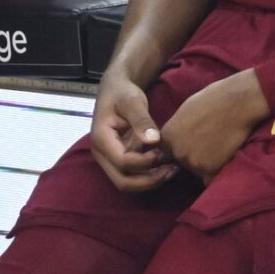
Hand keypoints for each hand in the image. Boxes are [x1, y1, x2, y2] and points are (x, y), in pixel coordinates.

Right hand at [89, 70, 176, 190]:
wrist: (115, 90)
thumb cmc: (122, 93)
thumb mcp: (132, 101)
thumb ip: (141, 120)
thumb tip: (153, 140)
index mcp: (101, 139)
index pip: (122, 162)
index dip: (145, 162)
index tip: (162, 151)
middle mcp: (102, 154)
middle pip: (123, 182)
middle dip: (149, 181)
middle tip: (172, 169)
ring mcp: (109, 159)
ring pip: (128, 183)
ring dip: (151, 181)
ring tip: (173, 169)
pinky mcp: (118, 160)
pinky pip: (132, 176)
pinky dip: (150, 176)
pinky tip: (167, 166)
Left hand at [157, 68, 269, 183]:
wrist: (238, 102)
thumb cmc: (214, 99)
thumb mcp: (185, 111)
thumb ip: (177, 129)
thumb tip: (175, 138)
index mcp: (166, 136)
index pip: (169, 151)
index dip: (184, 146)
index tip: (196, 139)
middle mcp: (175, 151)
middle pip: (182, 162)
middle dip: (194, 156)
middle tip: (210, 142)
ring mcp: (191, 162)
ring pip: (197, 170)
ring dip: (207, 164)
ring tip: (219, 146)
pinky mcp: (209, 170)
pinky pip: (210, 179)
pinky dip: (217, 172)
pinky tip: (225, 156)